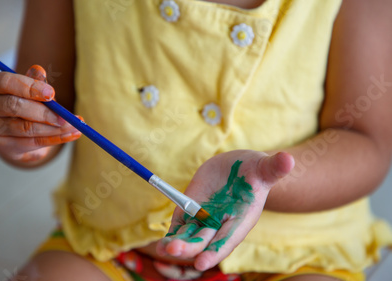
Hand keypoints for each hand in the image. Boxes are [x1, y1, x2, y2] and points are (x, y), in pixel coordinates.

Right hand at [0, 65, 80, 163]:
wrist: (15, 130)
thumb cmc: (23, 101)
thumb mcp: (29, 88)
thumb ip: (34, 80)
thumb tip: (39, 70)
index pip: (6, 82)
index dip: (29, 87)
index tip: (52, 94)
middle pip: (13, 107)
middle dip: (43, 112)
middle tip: (64, 116)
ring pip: (24, 128)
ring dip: (53, 129)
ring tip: (74, 126)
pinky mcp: (3, 146)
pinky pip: (32, 143)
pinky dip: (55, 139)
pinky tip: (71, 134)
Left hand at [156, 150, 293, 270]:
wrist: (238, 169)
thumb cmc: (255, 170)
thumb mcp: (264, 168)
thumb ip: (274, 167)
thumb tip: (288, 159)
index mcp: (240, 220)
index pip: (227, 239)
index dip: (216, 250)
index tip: (202, 262)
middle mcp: (221, 225)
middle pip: (204, 241)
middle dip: (189, 247)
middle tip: (173, 250)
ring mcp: (204, 220)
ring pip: (189, 237)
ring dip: (176, 244)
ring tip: (164, 249)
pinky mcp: (190, 212)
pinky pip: (179, 226)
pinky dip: (171, 234)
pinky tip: (162, 243)